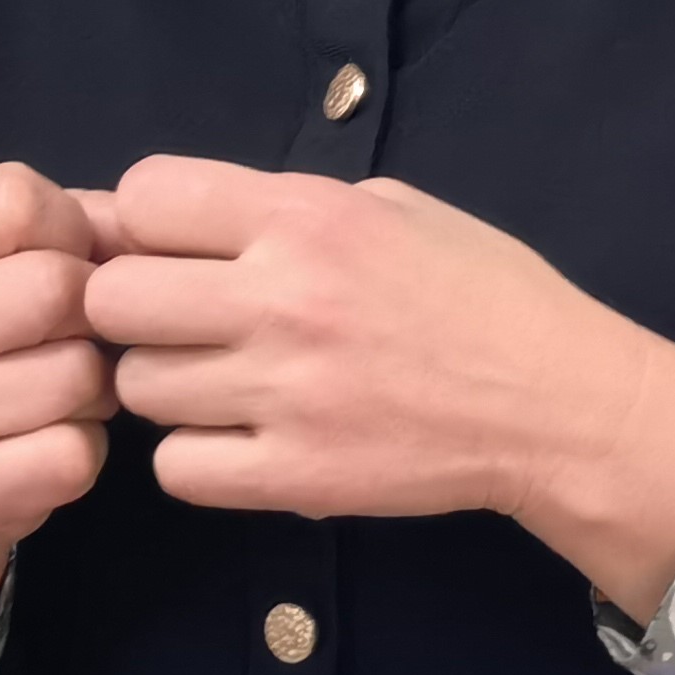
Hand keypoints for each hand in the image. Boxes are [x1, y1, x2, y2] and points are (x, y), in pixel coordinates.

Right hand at [0, 165, 120, 651]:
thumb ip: (70, 222)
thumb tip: (149, 229)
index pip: (14, 201)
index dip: (67, 227)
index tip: (63, 261)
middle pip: (55, 285)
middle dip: (89, 310)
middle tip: (72, 335)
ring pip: (78, 372)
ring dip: (94, 384)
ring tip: (64, 391)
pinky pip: (76, 450)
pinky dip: (85, 447)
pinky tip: (52, 440)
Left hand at [79, 156, 674, 617]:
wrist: (560, 407)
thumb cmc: (481, 294)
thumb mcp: (391, 207)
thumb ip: (284, 204)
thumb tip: (182, 219)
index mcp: (304, 218)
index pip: (143, 196)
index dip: (141, 221)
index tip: (170, 246)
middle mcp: (282, 299)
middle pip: (113, 299)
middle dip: (131, 307)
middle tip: (174, 323)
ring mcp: (285, 394)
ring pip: (136, 387)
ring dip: (163, 385)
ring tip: (216, 384)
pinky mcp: (295, 477)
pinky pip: (175, 468)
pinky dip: (193, 457)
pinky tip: (236, 440)